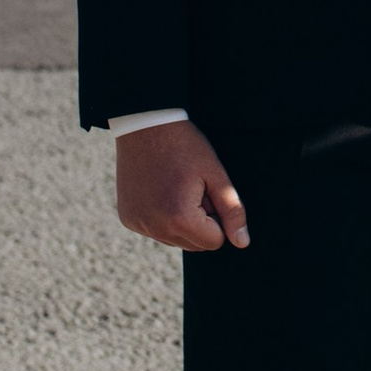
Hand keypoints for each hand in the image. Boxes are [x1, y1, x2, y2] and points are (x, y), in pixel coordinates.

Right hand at [115, 118, 248, 251]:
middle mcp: (155, 228)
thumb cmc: (185, 147)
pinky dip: (163, 218)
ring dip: (182, 222)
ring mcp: (138, 225)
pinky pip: (156, 231)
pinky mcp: (128, 219)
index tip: (207, 191)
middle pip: (195, 245)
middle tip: (192, 188)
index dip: (218, 216)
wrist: (145, 126)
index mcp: (180, 219)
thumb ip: (232, 211)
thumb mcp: (215, 174)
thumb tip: (242, 243)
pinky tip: (160, 191)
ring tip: (176, 188)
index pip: (215, 241)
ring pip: (175, 240)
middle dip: (201, 222)